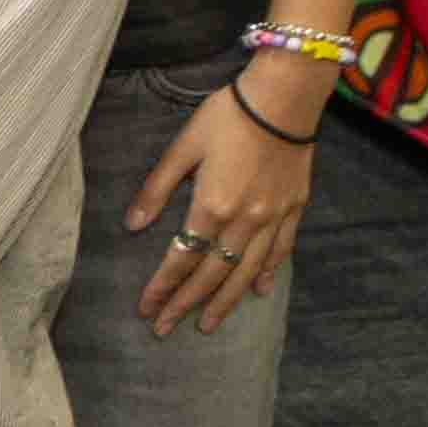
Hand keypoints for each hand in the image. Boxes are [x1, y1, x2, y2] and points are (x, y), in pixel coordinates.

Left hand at [130, 74, 323, 334]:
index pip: (181, 258)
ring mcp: (273, 216)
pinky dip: (267, 272)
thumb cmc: (228, 116)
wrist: (285, 97)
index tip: (146, 309)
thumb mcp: (183, 147)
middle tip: (165, 329)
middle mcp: (245, 219)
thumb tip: (133, 226)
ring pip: (246, 270)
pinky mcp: (295, 207)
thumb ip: (157, 189)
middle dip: (186, 304)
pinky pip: (281, 249)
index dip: (162, 287)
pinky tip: (258, 291)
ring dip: (225, 301)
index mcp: (212, 205)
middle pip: (212, 273)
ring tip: (208, 325)